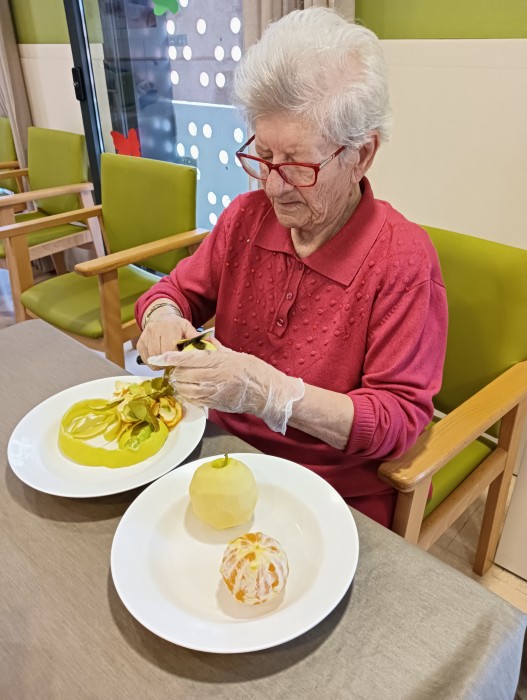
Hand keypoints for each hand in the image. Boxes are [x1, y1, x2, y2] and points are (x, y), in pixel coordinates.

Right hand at [137, 309, 198, 365]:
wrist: (161, 317)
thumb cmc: (176, 325)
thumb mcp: (188, 328)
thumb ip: (196, 337)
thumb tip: (209, 344)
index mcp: (169, 328)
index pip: (170, 349)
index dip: (176, 358)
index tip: (181, 361)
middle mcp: (154, 331)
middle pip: (160, 355)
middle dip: (168, 362)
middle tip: (174, 362)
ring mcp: (145, 337)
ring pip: (151, 359)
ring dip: (159, 364)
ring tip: (167, 360)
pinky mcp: (139, 344)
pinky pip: (145, 359)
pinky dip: (152, 362)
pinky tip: (159, 358)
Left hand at [149, 340, 304, 433]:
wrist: (267, 393)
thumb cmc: (254, 371)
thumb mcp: (235, 355)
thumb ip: (216, 349)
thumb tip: (202, 339)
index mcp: (220, 362)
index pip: (189, 359)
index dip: (171, 358)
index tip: (159, 357)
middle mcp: (215, 377)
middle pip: (183, 374)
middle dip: (175, 371)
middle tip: (174, 367)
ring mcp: (214, 392)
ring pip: (185, 389)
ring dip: (179, 384)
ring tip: (180, 378)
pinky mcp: (214, 404)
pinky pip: (193, 400)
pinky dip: (186, 394)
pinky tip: (188, 389)